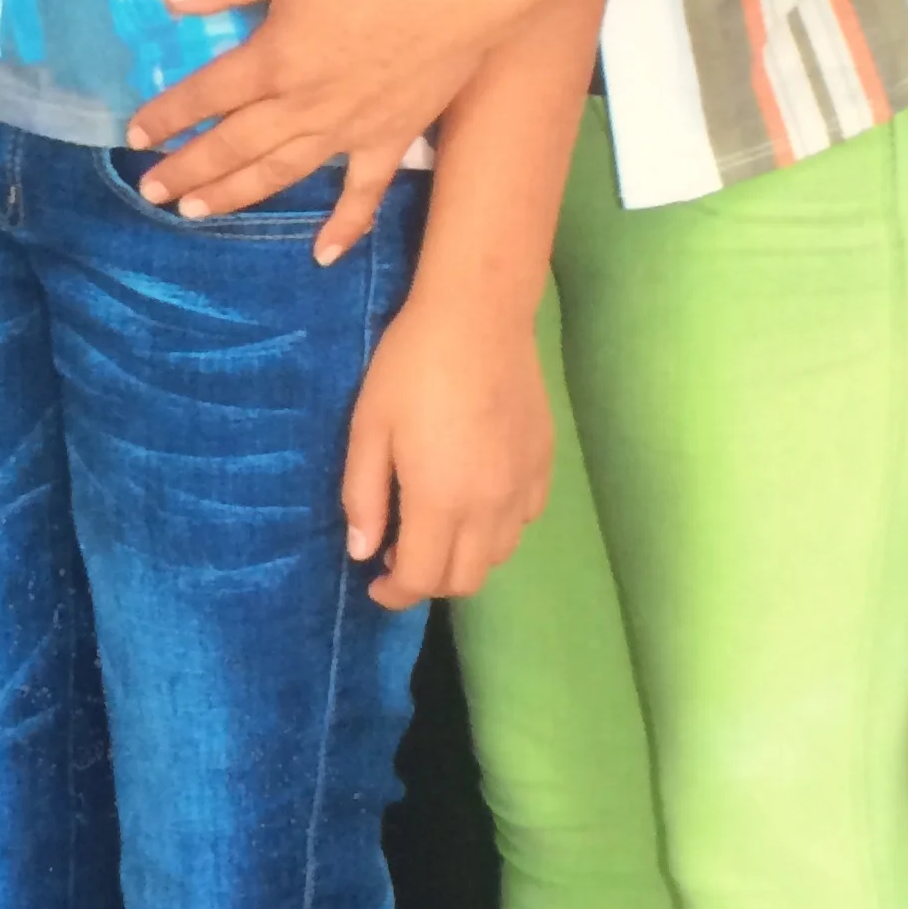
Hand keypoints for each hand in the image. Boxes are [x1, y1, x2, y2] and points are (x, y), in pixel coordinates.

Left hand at [130, 0, 499, 248]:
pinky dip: (342, 228)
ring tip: (197, 213)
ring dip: (234, 196)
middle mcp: (302, 106)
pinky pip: (363, 196)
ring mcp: (347, 131)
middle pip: (232, 146)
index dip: (166, 117)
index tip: (134, 136)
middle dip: (187, 171)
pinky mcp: (390, 140)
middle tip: (152, 194)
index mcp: (273, 60)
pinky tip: (321, 255)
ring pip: (279, 174)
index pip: (204, 96)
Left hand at [343, 293, 552, 607]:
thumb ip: (364, 496)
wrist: (479, 314)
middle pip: (465, 580)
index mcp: (441, 501)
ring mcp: (523, 487)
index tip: (374, 581)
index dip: (394, 593)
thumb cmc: (412, 366)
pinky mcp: (544, 463)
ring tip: (436, 526)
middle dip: (428, 581)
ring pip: (499, 556)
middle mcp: (490, 507)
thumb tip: (363, 553)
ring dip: (464, 558)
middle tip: (400, 552)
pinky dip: (498, 528)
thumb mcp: (369, 427)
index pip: (423, 580)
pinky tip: (475, 497)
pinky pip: (524, 520)